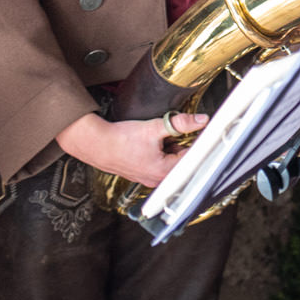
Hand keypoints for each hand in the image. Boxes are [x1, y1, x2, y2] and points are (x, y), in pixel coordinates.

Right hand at [57, 110, 208, 189]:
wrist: (95, 144)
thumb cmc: (120, 140)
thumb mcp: (154, 128)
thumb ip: (180, 124)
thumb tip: (201, 120)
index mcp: (164, 172)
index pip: (192, 159)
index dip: (200, 144)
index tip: (205, 134)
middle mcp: (158, 179)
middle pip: (182, 160)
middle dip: (184, 145)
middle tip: (180, 132)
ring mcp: (149, 178)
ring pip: (171, 160)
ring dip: (172, 148)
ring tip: (161, 138)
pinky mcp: (143, 173)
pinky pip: (160, 162)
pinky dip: (161, 151)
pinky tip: (153, 143)